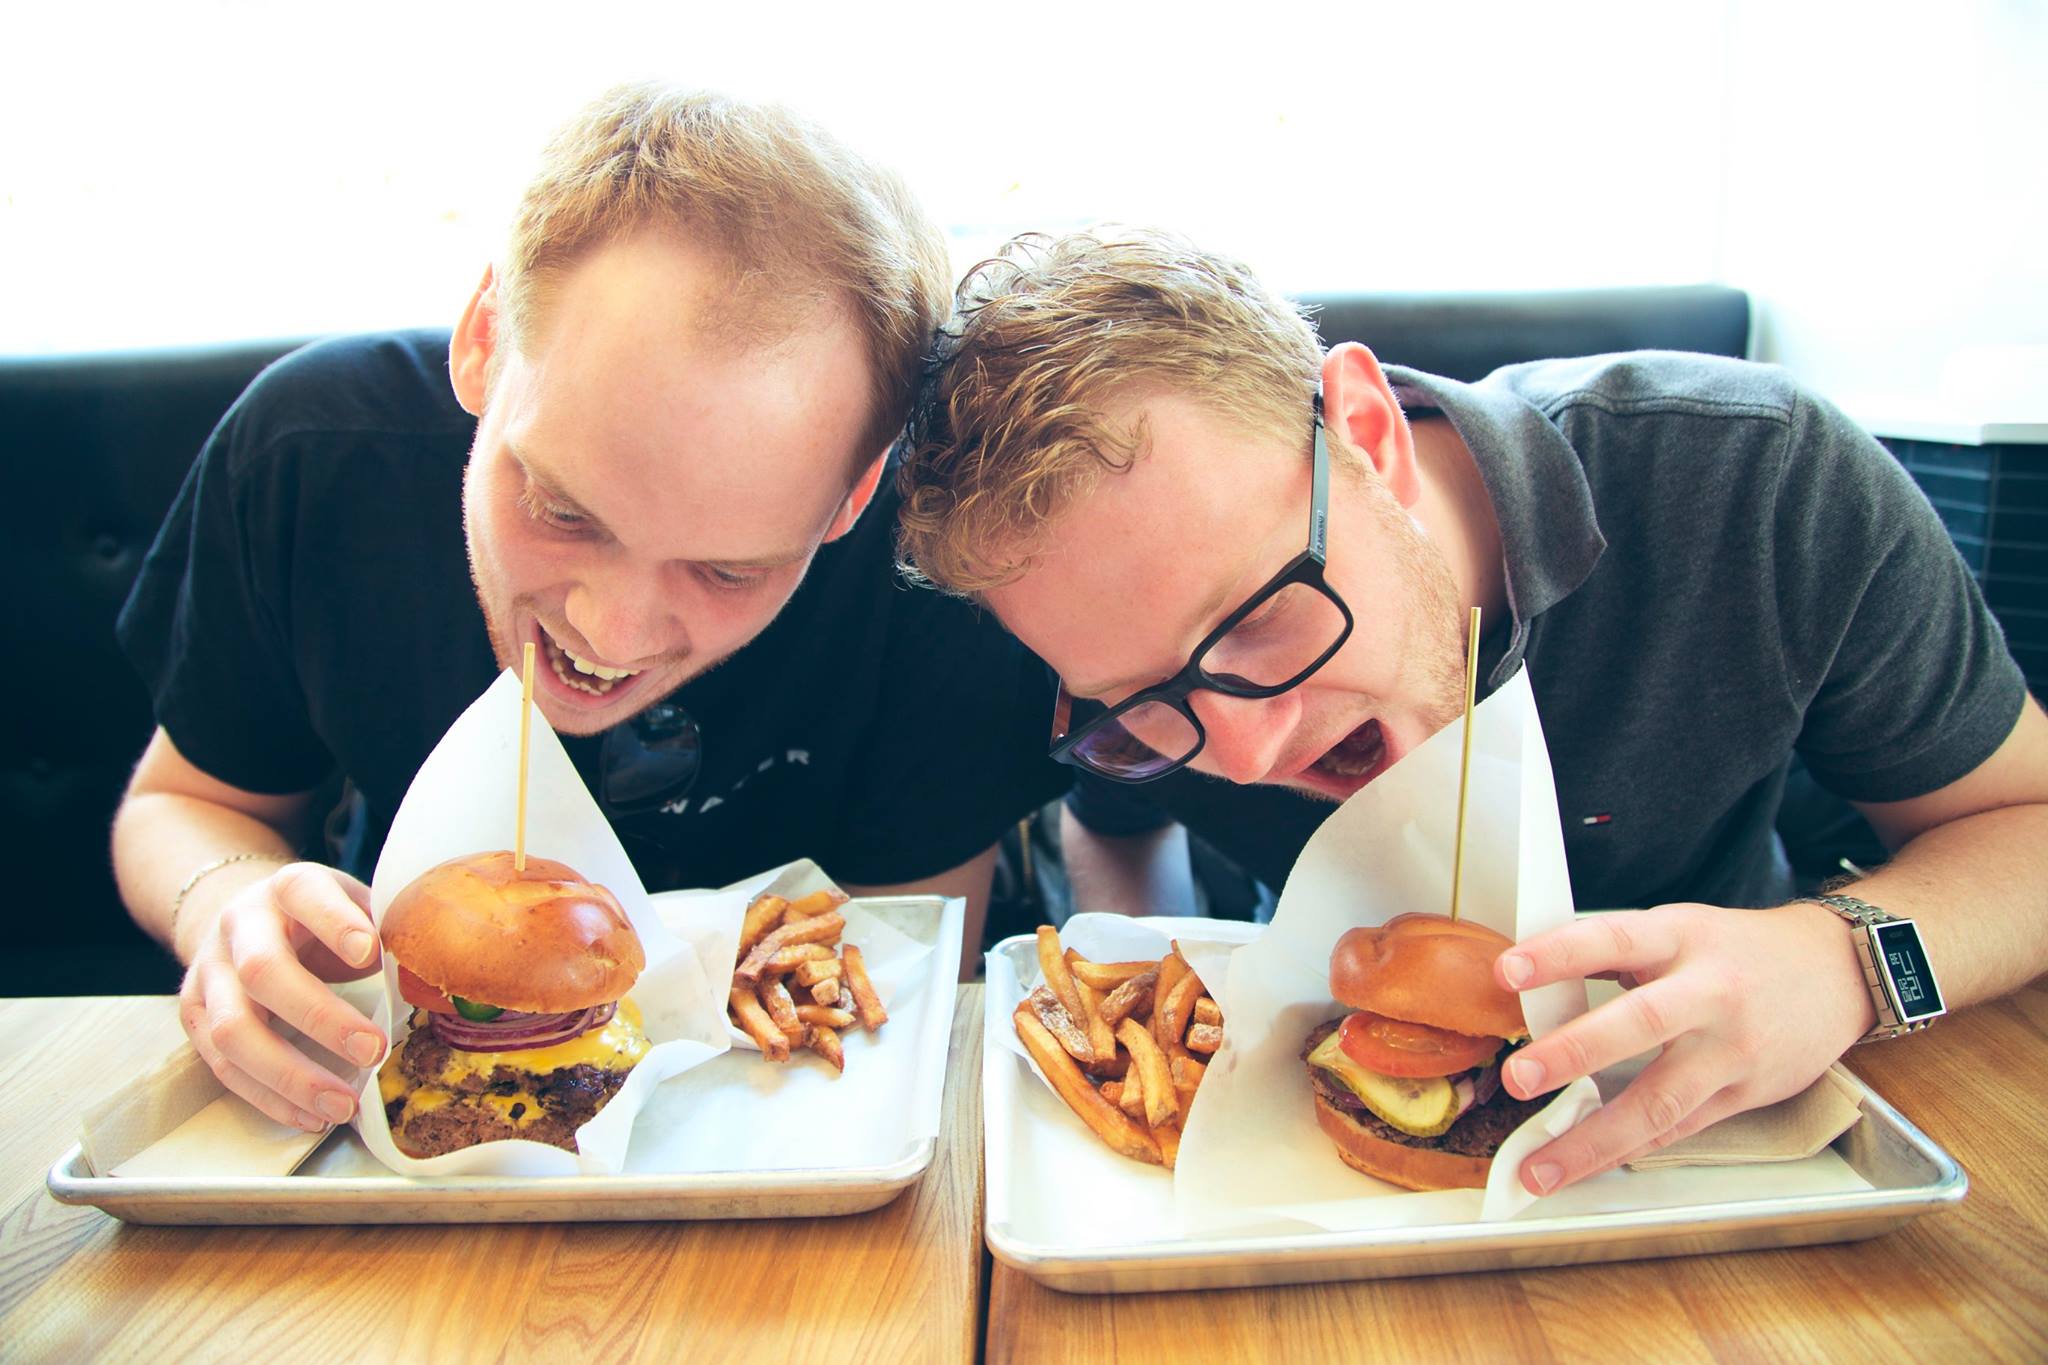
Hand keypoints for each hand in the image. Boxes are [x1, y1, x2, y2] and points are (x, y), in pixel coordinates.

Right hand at [178, 862, 385, 1132]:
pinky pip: (222, 1065)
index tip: (371, 952)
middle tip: (373, 1051)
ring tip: (342, 1104)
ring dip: (289, 1075)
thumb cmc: (318, 917)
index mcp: (287, 887)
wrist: (244, 915)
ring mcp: (209, 972)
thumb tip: (432, 971)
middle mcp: (238, 925)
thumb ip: (386, 928)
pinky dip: (268, 1097)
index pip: (305, 892)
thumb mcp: (352, 903)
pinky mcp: (194, 1015)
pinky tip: (310, 1115)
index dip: (335, 922)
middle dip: (320, 1018)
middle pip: (263, 971)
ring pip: (232, 1029)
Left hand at [1493, 902, 1874, 1195]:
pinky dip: (1628, 1151)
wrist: (1836, 972)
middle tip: (1519, 1077)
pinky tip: (1585, 1168)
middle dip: (1575, 1052)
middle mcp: (1709, 993)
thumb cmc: (1736, 951)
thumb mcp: (1677, 929)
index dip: (1559, 954)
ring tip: (1539, 1167)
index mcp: (1680, 937)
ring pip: (1661, 1100)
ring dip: (1594, 1140)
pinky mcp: (1745, 1094)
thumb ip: (1613, 956)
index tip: (1506, 971)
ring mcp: (1730, 1050)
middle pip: (1640, 1022)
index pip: (1613, 938)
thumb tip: (1530, 985)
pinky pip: (1678, 1129)